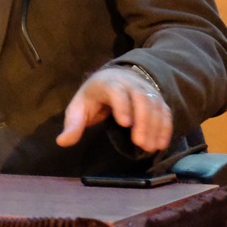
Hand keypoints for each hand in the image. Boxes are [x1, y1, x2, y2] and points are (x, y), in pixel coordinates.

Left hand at [57, 67, 173, 152]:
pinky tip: (161, 144)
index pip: (116, 90)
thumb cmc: (94, 97)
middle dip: (142, 121)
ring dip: (155, 127)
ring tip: (150, 148)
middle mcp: (130, 84)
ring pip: (155, 105)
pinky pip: (165, 112)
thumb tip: (62, 142)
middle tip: (139, 143)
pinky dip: (165, 127)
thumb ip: (73, 124)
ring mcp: (146, 90)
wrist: (116, 78)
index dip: (122, 105)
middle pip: (141, 98)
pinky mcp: (157, 99)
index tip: (125, 123)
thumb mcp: (79, 107)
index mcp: (107, 83)